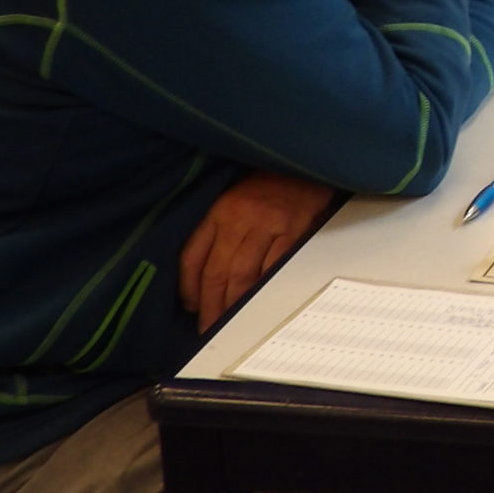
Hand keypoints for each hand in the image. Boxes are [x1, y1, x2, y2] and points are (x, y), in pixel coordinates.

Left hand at [179, 171, 335, 331]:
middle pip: (216, 272)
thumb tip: (203, 278)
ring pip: (242, 275)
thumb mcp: (233, 199)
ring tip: (229, 324)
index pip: (193, 256)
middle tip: (208, 328)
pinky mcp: (293, 230)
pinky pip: (272, 269)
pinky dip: (262, 291)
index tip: (190, 307)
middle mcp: (239, 217)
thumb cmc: (268, 186)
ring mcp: (267, 224)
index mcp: (219, 210)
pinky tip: (256, 304)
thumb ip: (218, 230)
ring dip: (233, 305)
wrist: (305, 164)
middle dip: (210, 306)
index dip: (188, 287)